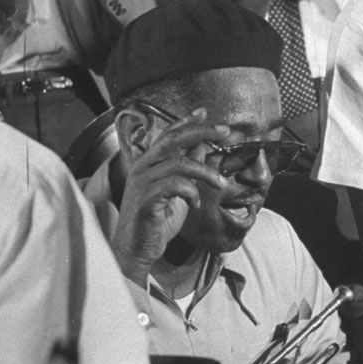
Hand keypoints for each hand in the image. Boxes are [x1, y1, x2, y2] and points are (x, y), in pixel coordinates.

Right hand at [111, 110, 229, 281]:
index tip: (205, 113)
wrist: (137, 250)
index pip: (168, 135)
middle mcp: (142, 167)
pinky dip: (191, 192)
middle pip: (173, 140)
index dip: (186, 122)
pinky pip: (174, 185)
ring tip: (221, 184)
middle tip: (226, 132)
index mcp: (148, 163)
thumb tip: (202, 148)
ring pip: (179, 163)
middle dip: (202, 132)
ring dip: (205, 172)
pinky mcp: (146, 199)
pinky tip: (196, 203)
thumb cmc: (157, 221)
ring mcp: (142, 182)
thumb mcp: (178, 192)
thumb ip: (187, 170)